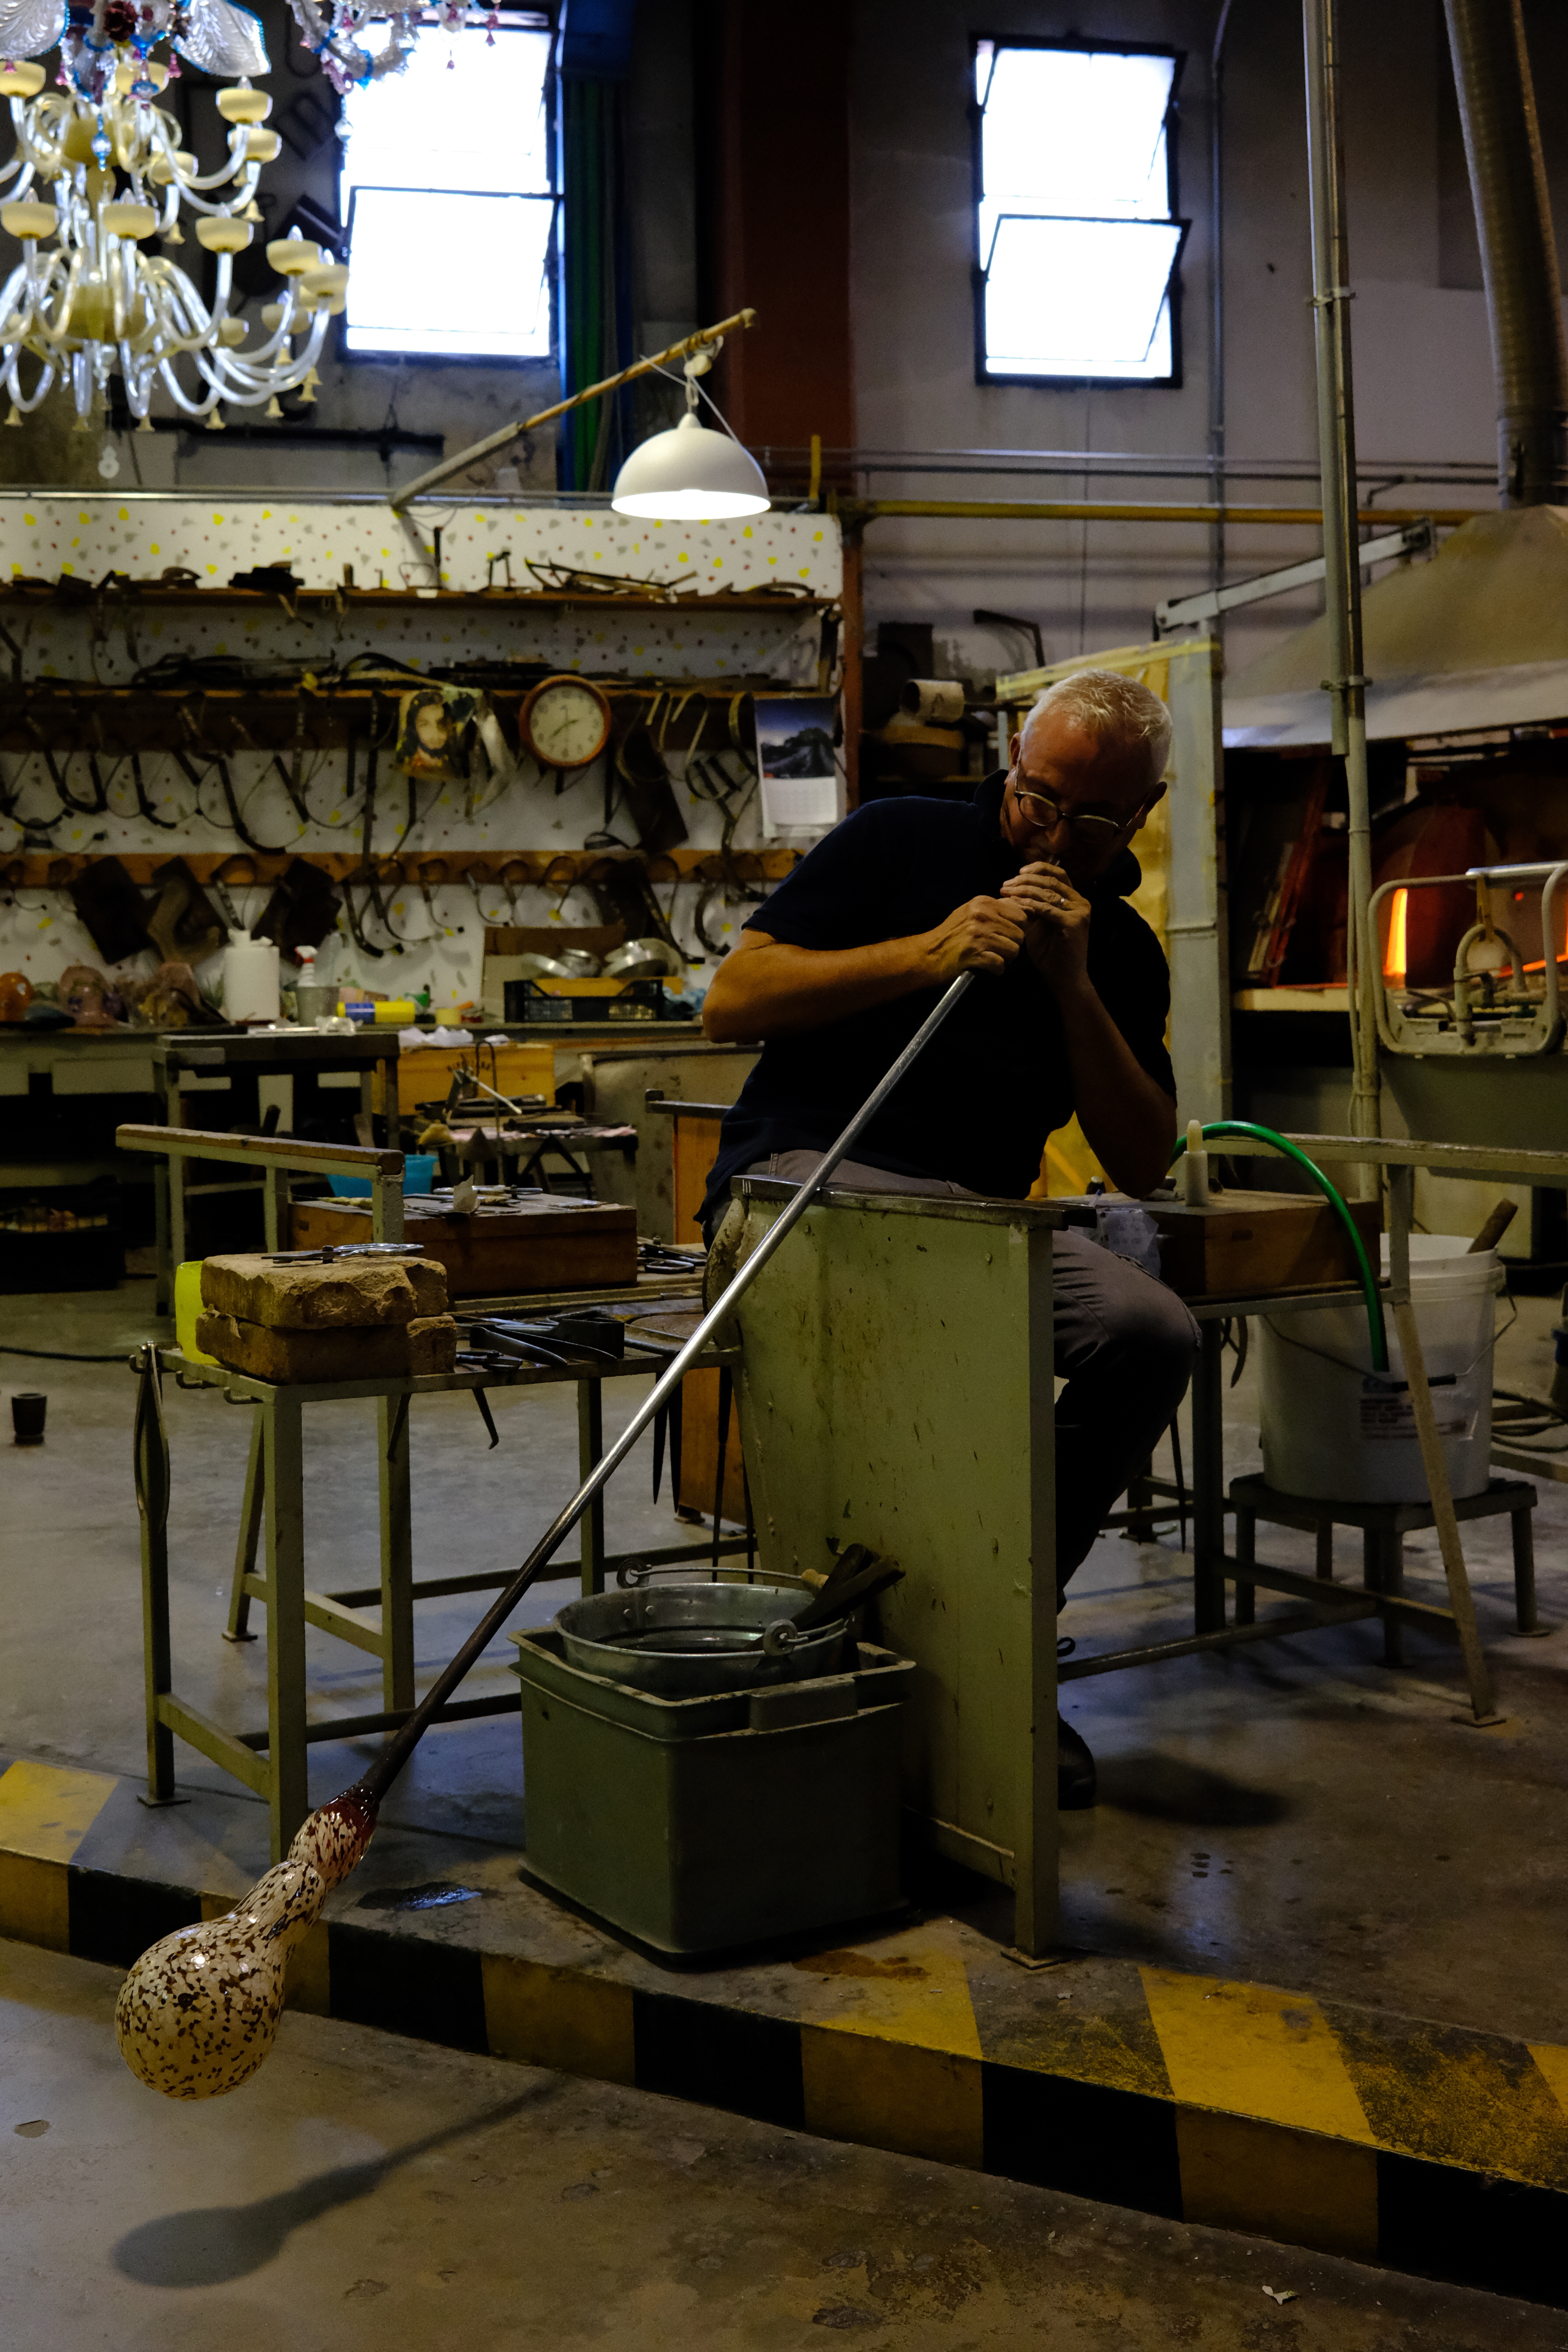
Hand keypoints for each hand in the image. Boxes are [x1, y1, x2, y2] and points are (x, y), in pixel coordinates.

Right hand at [918, 894, 1027, 981]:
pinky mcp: (974, 953)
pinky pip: (1000, 964)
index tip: (1005, 935)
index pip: (1020, 915)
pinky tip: (986, 967)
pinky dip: (996, 970)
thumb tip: (1021, 912)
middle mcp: (982, 915)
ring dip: (1005, 958)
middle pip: (1019, 934)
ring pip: (1013, 950)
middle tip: (998, 949)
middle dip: (1012, 945)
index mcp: (982, 903)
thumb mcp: (970, 913)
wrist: (926, 954)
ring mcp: (978, 934)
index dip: (1017, 928)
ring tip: (992, 958)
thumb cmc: (949, 936)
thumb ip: (994, 910)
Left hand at [1000, 861, 1091, 995]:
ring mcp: (1079, 912)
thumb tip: (1010, 891)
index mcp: (1074, 900)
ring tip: (1006, 891)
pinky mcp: (1074, 923)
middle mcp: (1080, 902)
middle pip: (1052, 880)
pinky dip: (1029, 904)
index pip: (1058, 874)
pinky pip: (1047, 909)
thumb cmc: (1050, 954)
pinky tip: (1016, 903)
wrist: (1064, 978)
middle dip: (1026, 880)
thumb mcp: (1038, 924)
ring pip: (1048, 892)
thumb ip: (1031, 907)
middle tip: (1006, 884)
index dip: (1038, 869)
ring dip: (1024, 890)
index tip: (1018, 873)